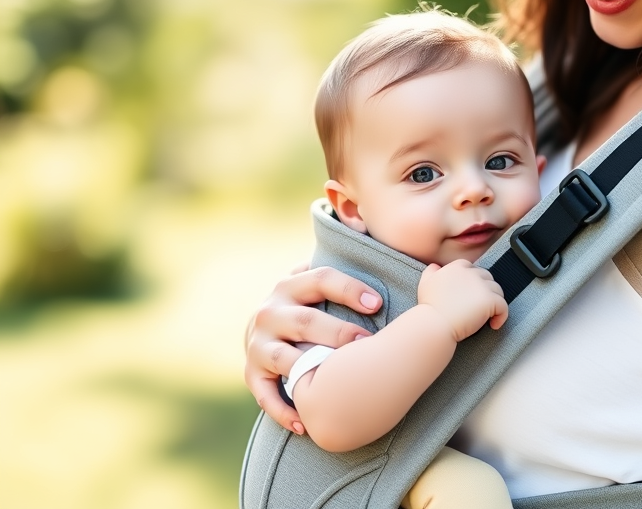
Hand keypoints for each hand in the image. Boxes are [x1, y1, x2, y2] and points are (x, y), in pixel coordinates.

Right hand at [244, 264, 376, 433]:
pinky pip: (265, 394)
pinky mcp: (251, 372)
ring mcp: (258, 342)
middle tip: (367, 345)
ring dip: (310, 370)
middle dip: (337, 333)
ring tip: (334, 382)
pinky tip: (305, 423)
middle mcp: (270, 310)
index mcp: (291, 284)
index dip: (349, 289)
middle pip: (305, 321)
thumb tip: (377, 230)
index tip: (377, 303)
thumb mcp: (318, 285)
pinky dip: (283, 410)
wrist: (267, 331)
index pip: (321, 279)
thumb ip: (344, 266)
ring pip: (284, 357)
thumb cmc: (311, 307)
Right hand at [417, 260, 507, 341]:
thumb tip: (436, 266)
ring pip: (497, 290)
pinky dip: (501, 316)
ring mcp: (481, 286)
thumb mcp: (425, 283)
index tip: (470, 294)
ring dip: (495, 302)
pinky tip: (494, 324)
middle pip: (487, 277)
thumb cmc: (429, 307)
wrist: (435, 324)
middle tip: (479, 306)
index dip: (473, 281)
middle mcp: (470, 273)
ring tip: (488, 315)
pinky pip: (503, 306)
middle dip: (485, 290)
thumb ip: (431, 271)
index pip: (471, 268)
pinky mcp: (489, 300)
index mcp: (456, 268)